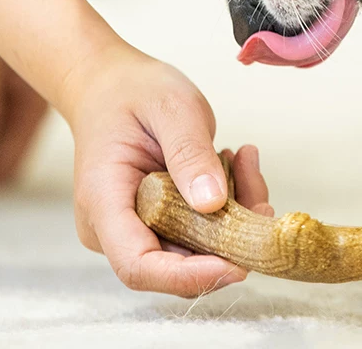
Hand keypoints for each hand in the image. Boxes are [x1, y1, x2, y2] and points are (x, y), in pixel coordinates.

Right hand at [69, 47, 272, 296]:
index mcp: (103, 201)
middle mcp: (114, 227)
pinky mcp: (157, 222)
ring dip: (233, 216)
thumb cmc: (133, 91)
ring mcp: (135, 228)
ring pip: (196, 249)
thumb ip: (190, 152)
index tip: (237, 264)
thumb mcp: (170, 107)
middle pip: (175, 263)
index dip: (188, 277)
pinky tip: (233, 162)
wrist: (112, 85)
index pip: (138, 266)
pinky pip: (200, 231)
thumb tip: (213, 203)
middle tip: (257, 188)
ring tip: (243, 160)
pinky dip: (226, 205)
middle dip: (228, 238)